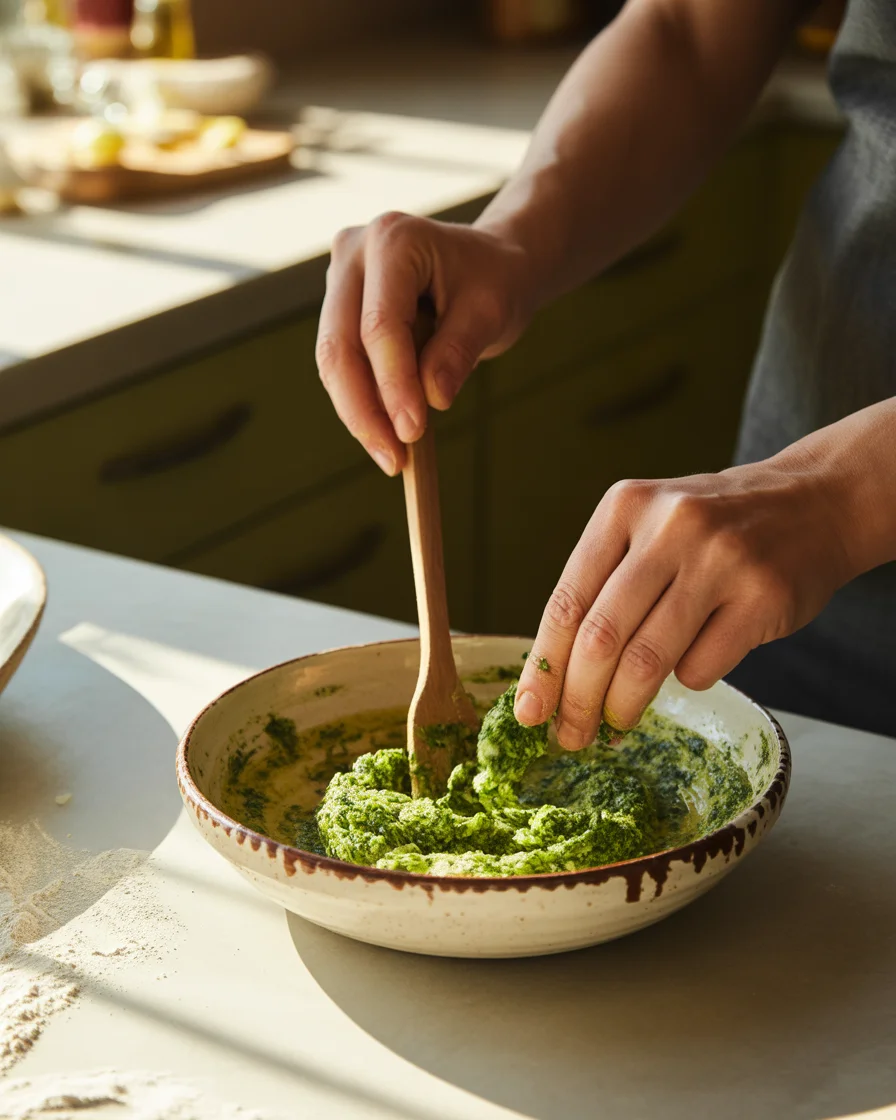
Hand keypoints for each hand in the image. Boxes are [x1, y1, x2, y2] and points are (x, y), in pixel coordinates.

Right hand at [316, 212, 531, 474]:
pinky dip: (361, 402)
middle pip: (340, 343)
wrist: (490, 265)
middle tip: (393, 460)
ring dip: (358, 413)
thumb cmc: (495, 281)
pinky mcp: (339, 306)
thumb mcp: (492, 311)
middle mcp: (354, 252)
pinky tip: (384, 436)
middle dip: (364, 408)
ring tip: (391, 457)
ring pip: (333, 359)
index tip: (413, 433)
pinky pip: (341, 364)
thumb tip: (431, 400)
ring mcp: (340, 278)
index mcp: (394, 239)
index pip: (382, 324)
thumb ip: (459, 350)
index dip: (393, 383)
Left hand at [512, 458, 855, 748]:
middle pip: (601, 637)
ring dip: (624, 705)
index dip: (544, 666)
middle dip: (579, 700)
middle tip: (571, 737)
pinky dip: (687, 680)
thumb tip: (554, 677)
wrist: (814, 502)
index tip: (530, 712)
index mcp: (625, 507)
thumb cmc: (711, 530)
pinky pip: (702, 667)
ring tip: (616, 724)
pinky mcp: (762, 596)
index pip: (567, 601)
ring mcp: (719, 560)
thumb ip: (605, 584)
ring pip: (649, 660)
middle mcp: (669, 527)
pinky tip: (693, 665)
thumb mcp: (648, 528)